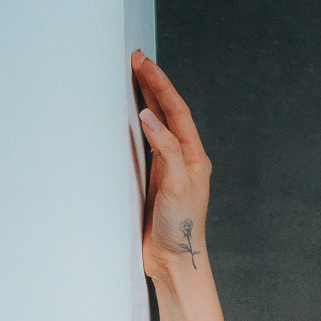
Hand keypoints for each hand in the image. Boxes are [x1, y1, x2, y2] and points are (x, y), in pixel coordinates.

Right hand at [131, 51, 211, 283]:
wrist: (174, 261)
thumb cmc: (182, 228)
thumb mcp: (178, 186)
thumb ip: (165, 149)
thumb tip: (149, 116)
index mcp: (193, 157)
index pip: (176, 111)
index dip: (160, 84)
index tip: (143, 63)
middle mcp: (182, 158)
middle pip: (167, 112)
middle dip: (152, 84)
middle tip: (135, 58)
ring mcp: (167, 167)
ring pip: (156, 124)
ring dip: (145, 99)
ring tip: (131, 75)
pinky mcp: (153, 179)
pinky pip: (144, 142)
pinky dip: (135, 123)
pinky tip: (126, 114)